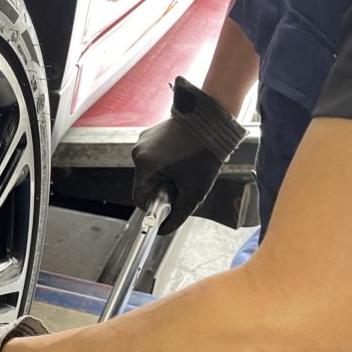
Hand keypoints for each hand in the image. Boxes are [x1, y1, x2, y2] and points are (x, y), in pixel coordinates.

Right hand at [131, 76, 245, 233]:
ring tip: (184, 168)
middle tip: (183, 183)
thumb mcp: (194, 191)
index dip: (155, 205)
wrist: (213, 121)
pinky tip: (181, 157)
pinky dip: (164, 162)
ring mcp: (143, 140)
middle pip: (144, 184)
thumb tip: (164, 230)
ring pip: (148, 171)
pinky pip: (152, 157)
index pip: (140, 197)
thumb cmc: (205, 154)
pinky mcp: (150, 134)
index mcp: (144, 164)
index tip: (170, 202)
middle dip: (161, 188)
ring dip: (163, 175)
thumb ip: (177, 215)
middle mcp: (138, 151)